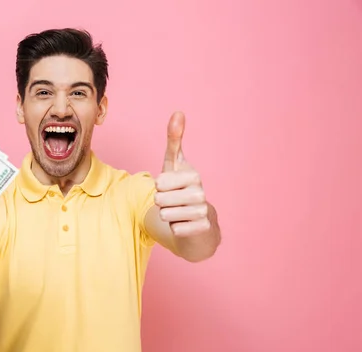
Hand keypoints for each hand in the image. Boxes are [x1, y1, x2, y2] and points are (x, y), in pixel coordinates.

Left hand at [154, 111, 210, 236]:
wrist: (198, 220)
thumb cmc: (181, 188)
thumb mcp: (174, 164)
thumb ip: (174, 140)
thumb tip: (178, 112)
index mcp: (193, 175)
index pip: (159, 182)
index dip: (158, 187)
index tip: (169, 186)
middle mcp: (201, 192)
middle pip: (160, 199)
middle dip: (161, 202)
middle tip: (172, 201)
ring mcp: (203, 211)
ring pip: (165, 215)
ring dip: (167, 215)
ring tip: (177, 211)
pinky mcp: (202, 229)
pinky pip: (175, 230)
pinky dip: (175, 229)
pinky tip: (184, 224)